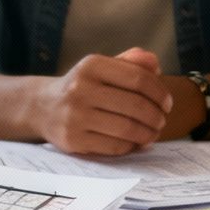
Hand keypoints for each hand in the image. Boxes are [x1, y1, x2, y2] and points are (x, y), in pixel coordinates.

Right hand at [29, 48, 174, 155]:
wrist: (43, 107)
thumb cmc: (83, 86)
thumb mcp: (102, 67)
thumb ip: (130, 63)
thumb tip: (155, 63)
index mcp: (91, 65)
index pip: (138, 78)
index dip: (159, 92)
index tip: (167, 103)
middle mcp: (80, 89)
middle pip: (135, 106)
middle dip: (156, 116)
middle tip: (161, 121)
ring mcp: (75, 116)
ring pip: (127, 129)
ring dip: (148, 134)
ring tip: (153, 133)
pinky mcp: (73, 140)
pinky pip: (114, 146)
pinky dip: (131, 146)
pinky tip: (135, 143)